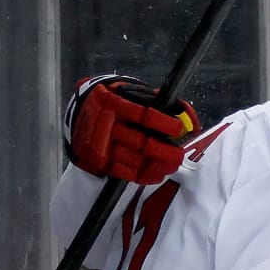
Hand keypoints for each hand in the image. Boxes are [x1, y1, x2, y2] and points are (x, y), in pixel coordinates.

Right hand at [63, 74, 199, 183]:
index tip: (178, 128)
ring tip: (171, 165)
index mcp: (114, 103)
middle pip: (140, 142)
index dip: (163, 123)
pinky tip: (156, 173)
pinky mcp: (98, 159)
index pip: (142, 115)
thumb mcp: (132, 94)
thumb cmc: (116, 103)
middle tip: (178, 154)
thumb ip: (159, 102)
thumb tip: (187, 117)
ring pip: (133, 159)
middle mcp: (106, 123)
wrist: (82, 112)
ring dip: (156, 165)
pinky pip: (122, 172)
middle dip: (163, 151)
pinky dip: (142, 175)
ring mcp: (100, 144)